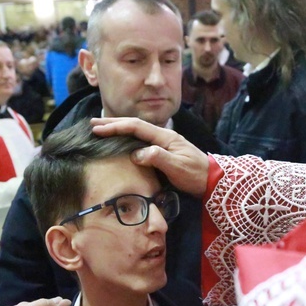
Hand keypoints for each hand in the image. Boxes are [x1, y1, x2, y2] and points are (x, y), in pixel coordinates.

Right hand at [91, 117, 209, 196]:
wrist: (213, 181)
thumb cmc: (196, 175)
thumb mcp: (178, 167)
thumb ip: (158, 158)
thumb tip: (136, 154)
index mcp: (165, 137)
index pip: (136, 127)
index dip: (116, 127)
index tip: (98, 129)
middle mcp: (163, 136)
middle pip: (134, 126)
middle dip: (113, 124)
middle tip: (92, 124)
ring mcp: (163, 143)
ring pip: (136, 132)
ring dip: (118, 130)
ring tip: (101, 130)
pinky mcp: (163, 152)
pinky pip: (141, 141)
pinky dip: (127, 139)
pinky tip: (120, 143)